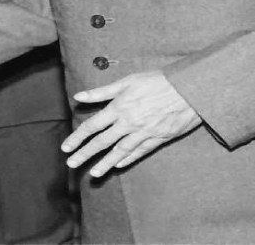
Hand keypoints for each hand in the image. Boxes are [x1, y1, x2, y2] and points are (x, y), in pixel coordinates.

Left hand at [61, 71, 201, 176]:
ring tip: (93, 174)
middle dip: (85, 154)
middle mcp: (128, 123)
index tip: (65, 148)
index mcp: (118, 108)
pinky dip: (129, 159)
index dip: (77, 138)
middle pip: (102, 142)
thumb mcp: (127, 81)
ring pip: (120, 152)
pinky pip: (140, 152)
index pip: (92, 126)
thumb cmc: (157, 80)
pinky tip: (119, 165)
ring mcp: (143, 133)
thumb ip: (102, 92)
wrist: (189, 88)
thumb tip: (79, 96)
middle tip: (72, 165)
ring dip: (105, 164)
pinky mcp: (158, 138)